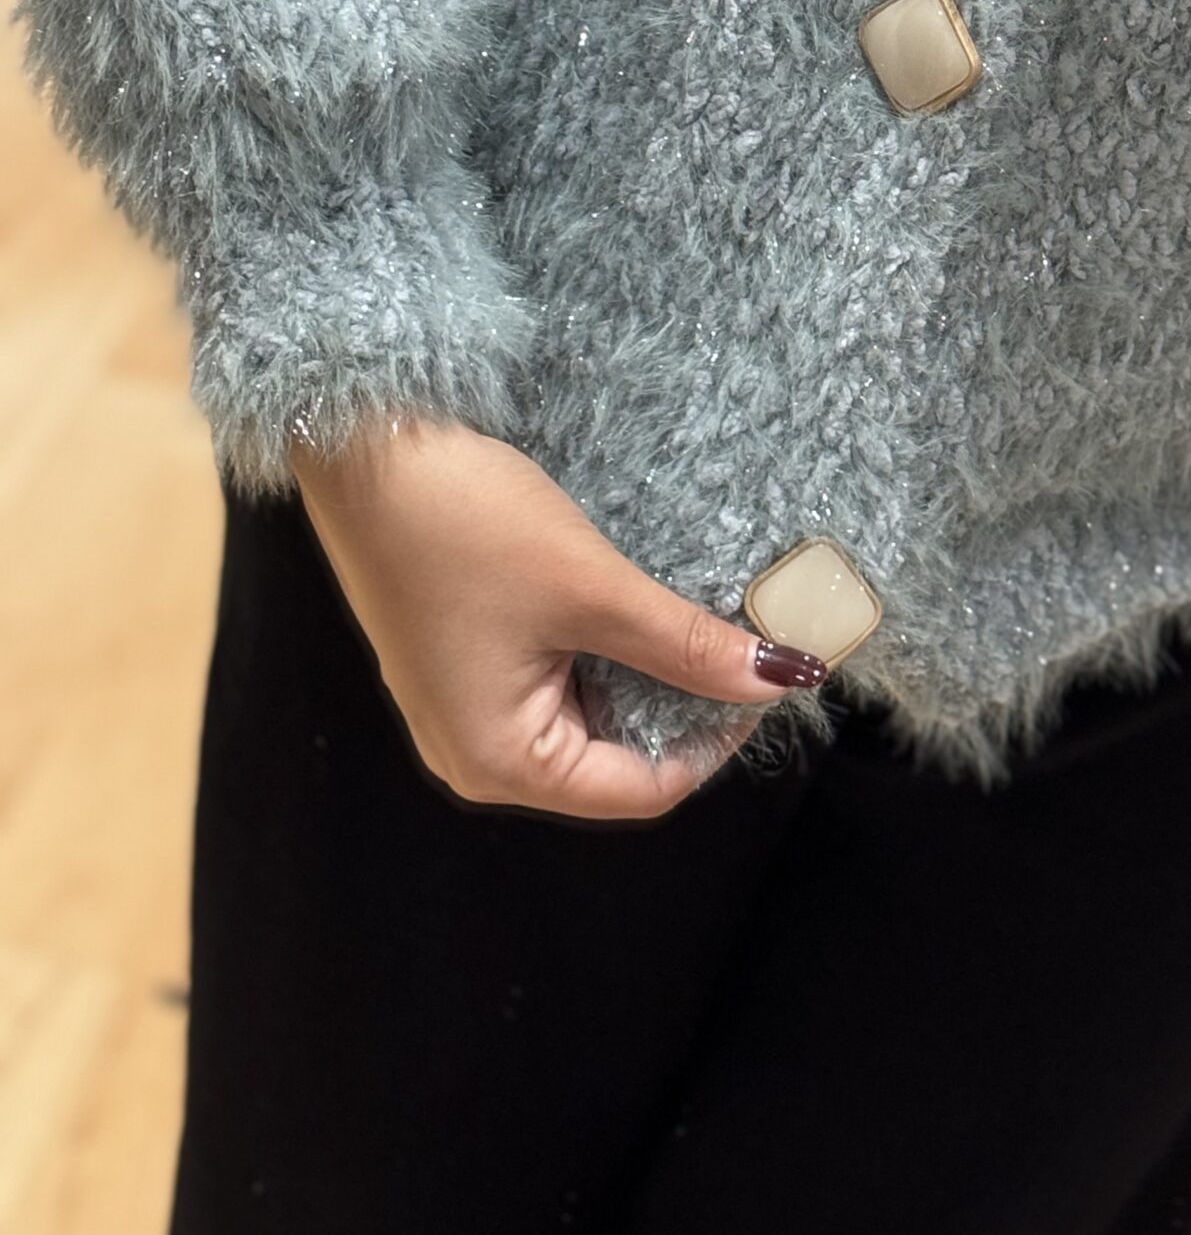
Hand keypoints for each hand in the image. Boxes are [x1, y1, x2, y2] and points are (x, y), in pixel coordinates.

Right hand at [288, 414, 827, 820]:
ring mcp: (464, 704)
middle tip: (738, 633)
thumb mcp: (591, 586)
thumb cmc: (466, 523)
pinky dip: (604, 644)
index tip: (766, 675)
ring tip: (695, 608)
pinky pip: (555, 674)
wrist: (364, 445)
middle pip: (615, 757)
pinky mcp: (464, 655)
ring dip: (645, 667)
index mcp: (499, 763)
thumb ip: (685, 644)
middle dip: (682, 701)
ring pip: (590, 710)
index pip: (641, 790)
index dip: (715, 740)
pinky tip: (635, 595)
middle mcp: (475, 753)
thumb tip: (780, 679)